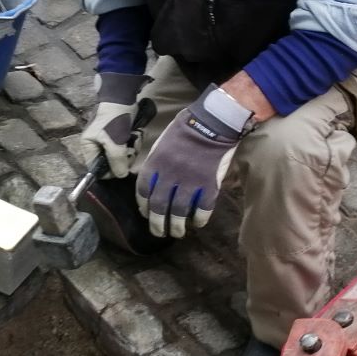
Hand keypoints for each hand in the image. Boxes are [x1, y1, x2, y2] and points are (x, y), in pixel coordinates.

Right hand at [78, 72, 146, 178]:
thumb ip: (116, 161)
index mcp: (88, 148)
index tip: (121, 165)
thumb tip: (121, 175)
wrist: (122, 97)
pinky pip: (127, 147)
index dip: (110, 171)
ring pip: (122, 156)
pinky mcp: (119, 136)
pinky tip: (135, 135)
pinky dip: (133, 143)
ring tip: (133, 138)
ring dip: (131, 149)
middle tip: (129, 148)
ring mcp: (109, 142)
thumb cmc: (114, 120)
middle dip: (123, 157)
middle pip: (111, 164)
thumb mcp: (114, 142)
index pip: (96, 169)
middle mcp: (97, 147)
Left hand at [136, 84, 253, 237]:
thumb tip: (151, 184)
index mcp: (155, 163)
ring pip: (179, 212)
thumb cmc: (186, 130)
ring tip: (177, 232)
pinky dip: (199, 219)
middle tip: (158, 232)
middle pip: (158, 206)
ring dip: (176, 226)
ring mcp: (190, 181)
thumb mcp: (162, 143)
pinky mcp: (209, 185)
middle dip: (157, 224)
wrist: (213, 123)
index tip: (146, 213)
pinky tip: (197, 223)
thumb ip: (155, 164)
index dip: (143, 206)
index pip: (143, 190)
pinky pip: (202, 209)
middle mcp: (170, 175)